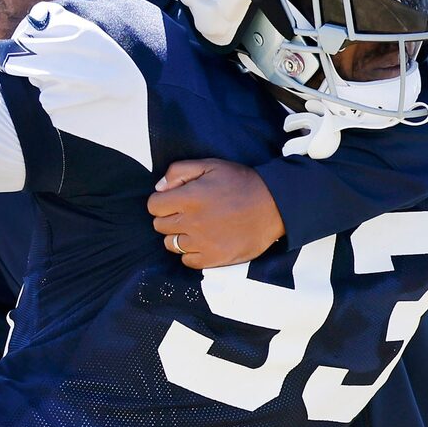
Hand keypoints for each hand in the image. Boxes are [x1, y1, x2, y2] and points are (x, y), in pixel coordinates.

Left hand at [149, 159, 285, 269]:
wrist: (274, 206)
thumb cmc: (242, 183)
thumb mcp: (211, 165)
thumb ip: (179, 171)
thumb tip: (159, 188)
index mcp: (189, 198)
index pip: (153, 206)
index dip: (161, 201)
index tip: (173, 200)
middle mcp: (192, 223)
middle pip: (160, 226)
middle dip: (169, 217)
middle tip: (187, 212)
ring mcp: (202, 243)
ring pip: (171, 244)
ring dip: (179, 236)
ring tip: (195, 228)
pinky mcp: (214, 259)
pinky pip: (187, 261)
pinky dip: (191, 253)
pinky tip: (203, 242)